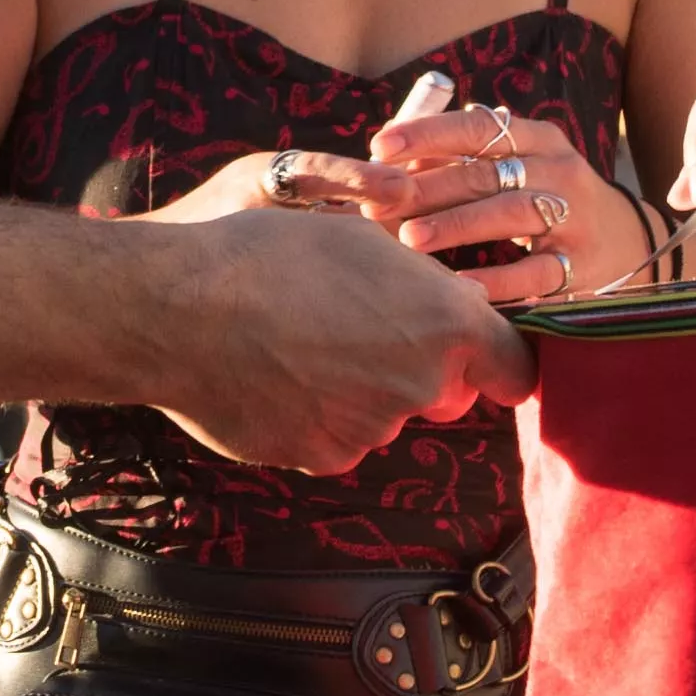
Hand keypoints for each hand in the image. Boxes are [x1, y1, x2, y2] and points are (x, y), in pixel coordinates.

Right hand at [146, 205, 533, 472]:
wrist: (180, 310)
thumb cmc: (270, 255)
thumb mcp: (361, 238)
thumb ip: (423, 283)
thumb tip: (453, 307)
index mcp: (445, 324)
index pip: (514, 367)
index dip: (501, 361)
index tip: (486, 357)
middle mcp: (422, 384)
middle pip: (447, 392)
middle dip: (423, 369)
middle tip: (365, 330)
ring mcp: (373, 429)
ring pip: (386, 413)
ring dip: (361, 388)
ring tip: (300, 342)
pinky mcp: (324, 457)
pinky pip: (338, 438)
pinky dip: (319, 415)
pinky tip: (276, 376)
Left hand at [354, 102, 618, 301]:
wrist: (626, 243)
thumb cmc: (547, 197)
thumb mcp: (521, 164)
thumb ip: (466, 156)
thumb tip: (392, 152)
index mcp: (540, 139)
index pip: (479, 127)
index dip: (428, 134)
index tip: (379, 146)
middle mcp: (560, 171)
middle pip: (487, 173)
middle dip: (429, 187)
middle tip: (381, 203)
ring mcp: (574, 218)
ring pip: (511, 215)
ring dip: (457, 225)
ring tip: (409, 238)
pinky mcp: (580, 265)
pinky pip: (537, 272)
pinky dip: (499, 280)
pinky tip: (462, 287)